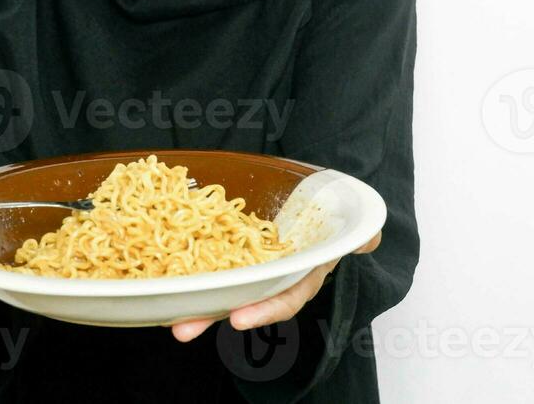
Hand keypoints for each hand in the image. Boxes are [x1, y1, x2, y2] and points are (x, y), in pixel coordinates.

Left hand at [166, 231, 381, 341]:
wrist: (314, 203)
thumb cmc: (328, 218)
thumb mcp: (347, 224)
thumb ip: (358, 232)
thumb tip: (370, 237)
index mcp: (302, 273)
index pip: (285, 297)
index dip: (264, 310)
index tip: (239, 318)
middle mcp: (273, 277)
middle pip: (242, 302)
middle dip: (214, 317)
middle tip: (183, 330)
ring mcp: (250, 268)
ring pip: (221, 289)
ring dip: (196, 306)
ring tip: (170, 320)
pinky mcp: (230, 253)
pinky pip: (210, 266)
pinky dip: (189, 277)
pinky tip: (163, 285)